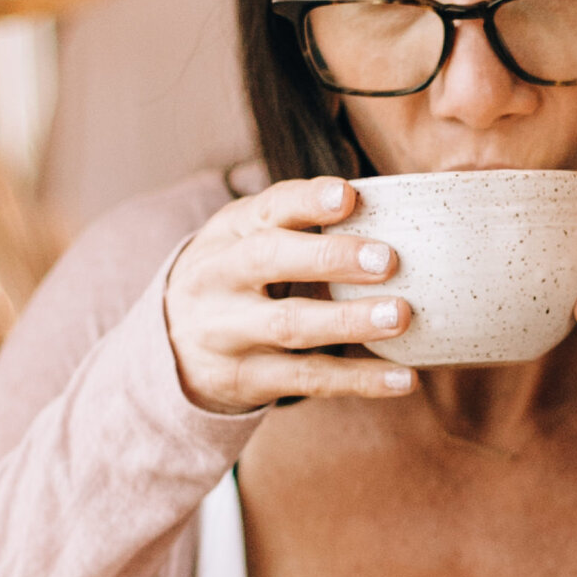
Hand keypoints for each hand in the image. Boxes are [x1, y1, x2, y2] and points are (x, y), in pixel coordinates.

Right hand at [163, 178, 415, 413]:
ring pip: (289, 324)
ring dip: (349, 321)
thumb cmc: (238, 277)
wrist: (172, 344)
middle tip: (387, 260)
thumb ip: (301, 222)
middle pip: (267, 260)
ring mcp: (226, 332)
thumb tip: (395, 209)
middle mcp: (218, 277)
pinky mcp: (244, 378)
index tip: (348, 196)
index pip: (267, 209)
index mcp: (230, 232)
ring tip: (400, 316)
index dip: (306, 201)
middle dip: (329, 258)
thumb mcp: (249, 238)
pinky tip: (404, 379)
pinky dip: (358, 379)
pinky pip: (306, 379)